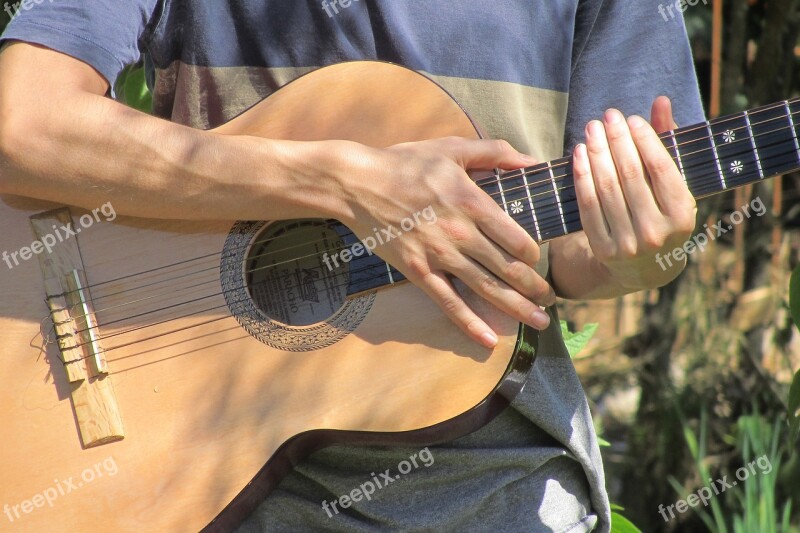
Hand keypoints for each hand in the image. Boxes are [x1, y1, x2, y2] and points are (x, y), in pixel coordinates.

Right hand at [335, 137, 555, 347]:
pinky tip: (488, 341)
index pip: (518, 239)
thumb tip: (532, 160)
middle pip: (509, 269)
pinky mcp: (418, 271)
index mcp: (474, 204)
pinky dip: (470, 324)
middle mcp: (461, 234)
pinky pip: (449, 303)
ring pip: (487, 289)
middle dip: (535, 289)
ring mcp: (439, 256)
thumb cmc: (405, 164)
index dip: (534, 255)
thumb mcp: (453, 149)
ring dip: (517, 309)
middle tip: (550, 300)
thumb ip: (496, 152)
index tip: (537, 261)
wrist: (358, 184)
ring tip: (539, 322)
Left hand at [571, 97, 696, 290]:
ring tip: (591, 129)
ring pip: (607, 189)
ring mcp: (629, 244)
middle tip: (607, 116)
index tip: (630, 118)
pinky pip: (588, 206)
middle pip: (630, 175)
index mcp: (683, 215)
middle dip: (616, 140)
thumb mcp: (674, 184)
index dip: (643, 139)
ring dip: (596, 153)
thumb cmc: (663, 213)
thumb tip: (660, 101)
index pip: (660, 168)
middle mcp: (657, 232)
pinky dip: (582, 177)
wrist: (646, 269)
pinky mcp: (603, 250)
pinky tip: (579, 154)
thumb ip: (668, 142)